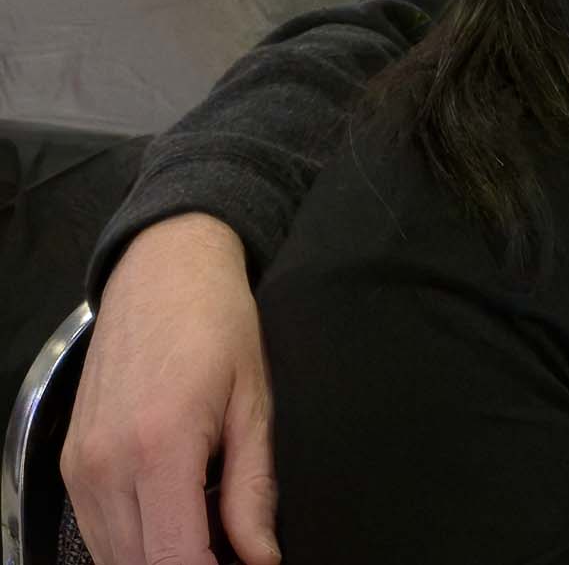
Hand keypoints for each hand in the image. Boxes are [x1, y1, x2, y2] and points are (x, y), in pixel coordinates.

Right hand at [61, 214, 279, 564]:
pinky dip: (134, 539)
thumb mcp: (255, 402)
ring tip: (207, 531)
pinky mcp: (69, 463)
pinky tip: (173, 515)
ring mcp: (79, 467)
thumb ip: (253, 489)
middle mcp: (106, 464)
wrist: (163, 270)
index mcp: (160, 446)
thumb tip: (261, 558)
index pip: (174, 560)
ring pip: (113, 556)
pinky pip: (96, 530)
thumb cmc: (219, 325)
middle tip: (232, 548)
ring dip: (159, 556)